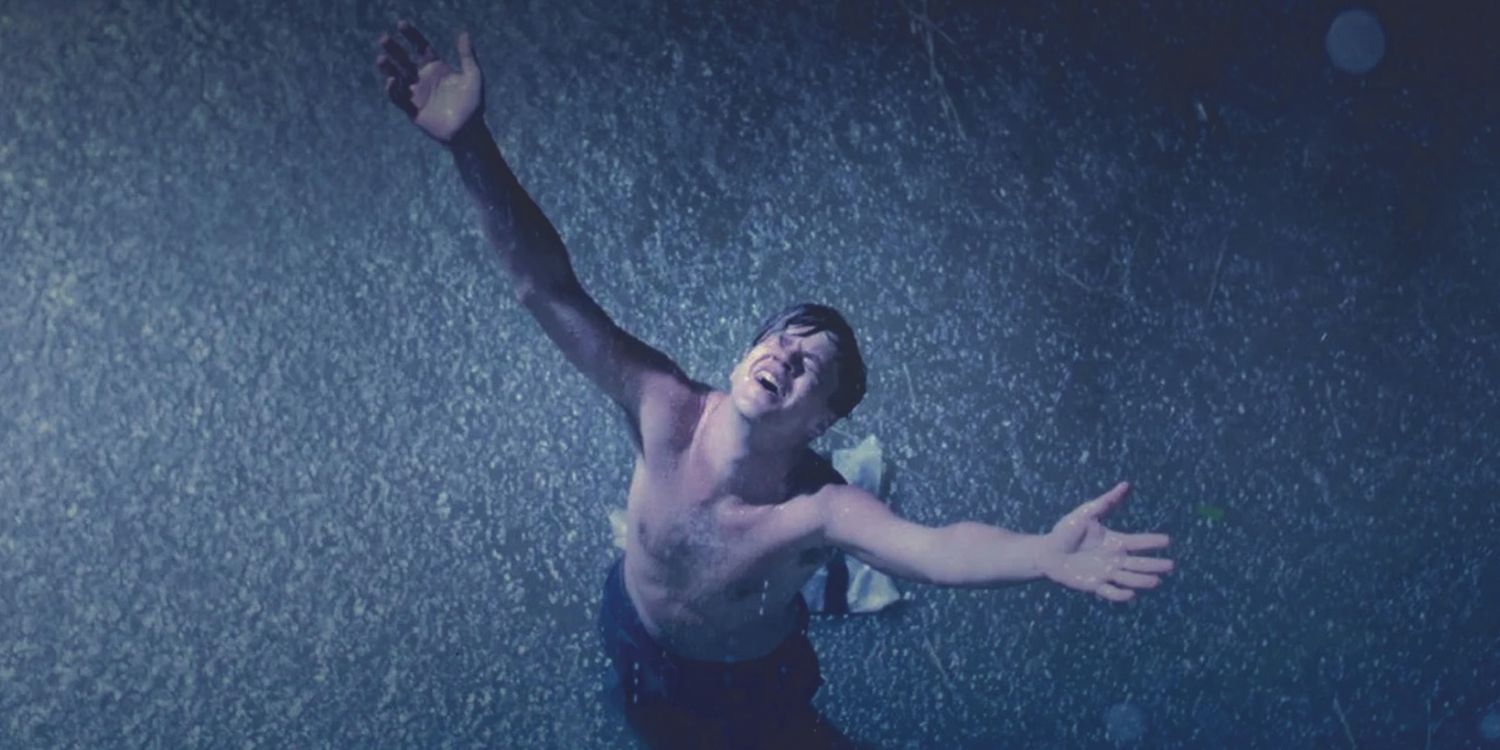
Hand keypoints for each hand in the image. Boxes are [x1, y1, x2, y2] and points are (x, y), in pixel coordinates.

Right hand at [376, 20, 483, 143]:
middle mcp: (423, 79)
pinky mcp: (413, 111)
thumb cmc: (473, 105)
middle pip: (404, 60)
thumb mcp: (473, 77)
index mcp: (436, 68)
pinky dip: (394, 90)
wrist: (470, 132)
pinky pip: (399, 99)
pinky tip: (392, 81)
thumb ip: (468, 56)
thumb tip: (464, 33)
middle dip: (394, 50)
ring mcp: (417, 94)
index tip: (401, 25)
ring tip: (381, 58)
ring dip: (388, 69)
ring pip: (398, 78)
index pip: (421, 48)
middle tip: (384, 39)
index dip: (412, 36)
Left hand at [1038, 482, 1173, 602]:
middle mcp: (1114, 558)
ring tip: (1156, 581)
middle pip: (1139, 563)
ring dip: (1142, 580)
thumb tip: (1126, 484)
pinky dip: (1121, 595)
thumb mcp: (1086, 513)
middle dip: (1155, 564)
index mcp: (1115, 541)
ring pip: (1129, 578)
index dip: (1152, 542)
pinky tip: (1131, 594)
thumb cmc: (1066, 530)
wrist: (1047, 552)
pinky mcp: (1095, 585)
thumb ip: (1106, 501)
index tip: (1167, 540)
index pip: (1138, 542)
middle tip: (1170, 565)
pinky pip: (1111, 592)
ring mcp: (1106, 573)